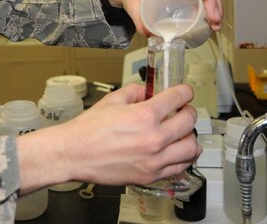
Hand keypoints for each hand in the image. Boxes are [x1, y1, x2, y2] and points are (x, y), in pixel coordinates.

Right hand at [16, 84, 199, 191]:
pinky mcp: (151, 175)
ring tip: (184, 133)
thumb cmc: (88, 129)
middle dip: (189, 112)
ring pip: (191, 148)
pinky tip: (177, 152)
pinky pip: (179, 167)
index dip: (184, 92)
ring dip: (190, 137)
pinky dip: (182, 158)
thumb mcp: (112, 100)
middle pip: (189, 122)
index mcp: (145, 115)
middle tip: (184, 111)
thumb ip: (134, 92)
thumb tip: (147, 92)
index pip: (178, 99)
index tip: (185, 93)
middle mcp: (154, 138)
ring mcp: (154, 160)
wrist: (75, 154)